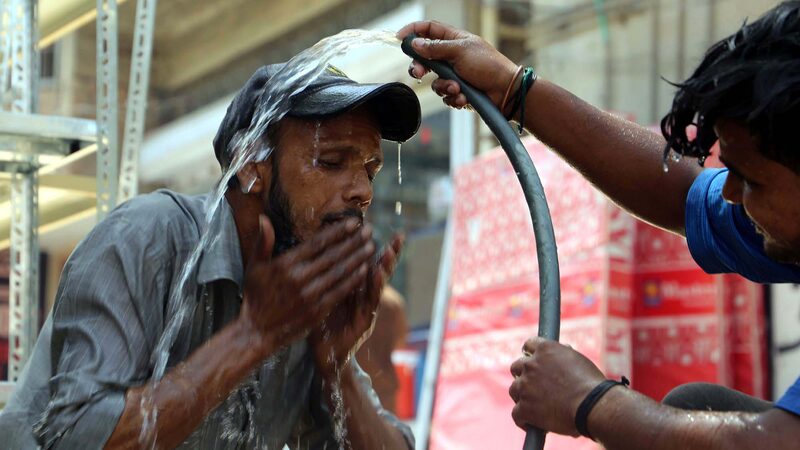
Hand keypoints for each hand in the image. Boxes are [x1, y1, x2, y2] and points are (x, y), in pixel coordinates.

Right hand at [238, 215, 372, 350]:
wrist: (256, 332)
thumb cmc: (255, 296)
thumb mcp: (254, 267)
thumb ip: (263, 242)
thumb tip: (264, 218)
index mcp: (285, 265)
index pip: (318, 244)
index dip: (338, 232)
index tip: (354, 222)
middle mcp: (299, 279)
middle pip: (333, 256)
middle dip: (353, 241)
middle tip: (369, 230)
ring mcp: (309, 296)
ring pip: (339, 272)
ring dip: (358, 258)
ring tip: (371, 246)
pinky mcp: (317, 311)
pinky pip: (339, 292)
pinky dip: (353, 280)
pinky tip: (364, 270)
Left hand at [311, 233, 403, 376]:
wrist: (323, 354)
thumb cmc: (320, 321)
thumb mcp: (322, 293)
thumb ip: (326, 274)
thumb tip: (319, 248)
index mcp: (354, 286)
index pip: (366, 261)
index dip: (371, 245)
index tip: (379, 227)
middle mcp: (364, 295)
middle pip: (379, 269)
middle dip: (390, 253)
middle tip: (399, 236)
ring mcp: (367, 308)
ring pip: (379, 284)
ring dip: (386, 266)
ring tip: (391, 249)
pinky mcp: (365, 321)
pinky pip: (371, 300)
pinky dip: (375, 285)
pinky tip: (377, 272)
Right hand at [397, 20, 517, 109]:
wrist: (505, 91)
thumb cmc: (487, 66)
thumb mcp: (459, 52)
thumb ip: (435, 48)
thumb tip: (415, 43)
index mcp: (453, 40)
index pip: (428, 29)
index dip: (413, 32)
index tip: (399, 39)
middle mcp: (452, 56)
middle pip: (425, 59)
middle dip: (420, 68)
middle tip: (418, 74)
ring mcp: (455, 75)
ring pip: (435, 82)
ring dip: (444, 87)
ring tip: (457, 89)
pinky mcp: (458, 91)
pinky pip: (446, 96)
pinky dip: (453, 98)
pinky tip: (464, 98)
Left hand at [508, 337, 605, 436]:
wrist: (592, 406)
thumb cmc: (592, 385)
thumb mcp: (578, 361)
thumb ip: (564, 355)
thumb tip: (563, 349)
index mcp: (545, 349)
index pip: (529, 345)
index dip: (530, 354)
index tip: (532, 361)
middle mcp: (531, 364)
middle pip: (517, 367)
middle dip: (523, 375)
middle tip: (532, 386)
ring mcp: (525, 386)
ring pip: (514, 390)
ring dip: (521, 397)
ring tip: (532, 406)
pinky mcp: (524, 407)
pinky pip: (517, 414)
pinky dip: (523, 420)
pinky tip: (530, 425)